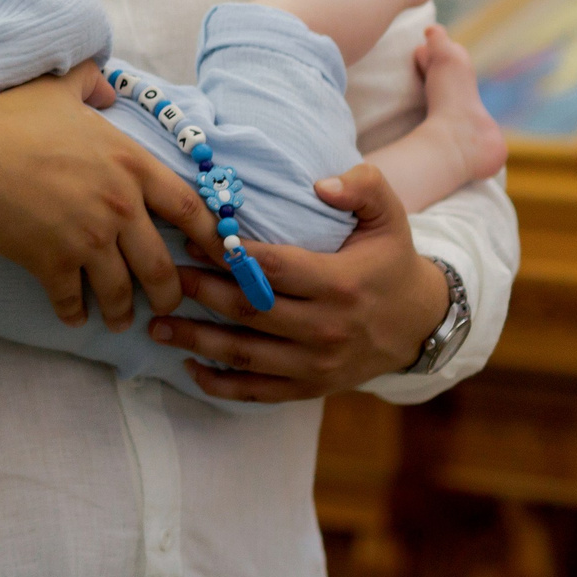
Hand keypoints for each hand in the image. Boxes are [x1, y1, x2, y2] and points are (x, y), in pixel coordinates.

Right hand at [0, 66, 221, 328]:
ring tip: (121, 320)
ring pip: (121, 291)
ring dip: (123, 312)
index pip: (189, 207)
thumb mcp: (55, 88)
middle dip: (168, 293)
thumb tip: (106, 84)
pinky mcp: (53, 264)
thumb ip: (89, 82)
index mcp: (129, 164)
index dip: (213, 238)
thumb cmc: (9, 121)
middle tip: (167, 304)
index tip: (224, 258)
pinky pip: (72, 301)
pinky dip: (74, 314)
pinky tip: (73, 317)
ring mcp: (88, 239)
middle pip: (160, 265)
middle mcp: (119, 206)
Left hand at [148, 161, 452, 402]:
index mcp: (342, 285)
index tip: (192, 236)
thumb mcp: (390, 216)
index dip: (230, 254)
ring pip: (246, 355)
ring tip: (156, 326)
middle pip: (252, 312)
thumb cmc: (391, 260)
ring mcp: (318, 364)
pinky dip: (221, 384)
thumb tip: (321, 184)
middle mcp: (328, 329)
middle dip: (202, 293)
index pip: (274, 269)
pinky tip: (189, 367)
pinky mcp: (311, 387)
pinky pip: (259, 392)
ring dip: (197, 342)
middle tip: (163, 276)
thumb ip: (362, 187)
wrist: (420, 324)